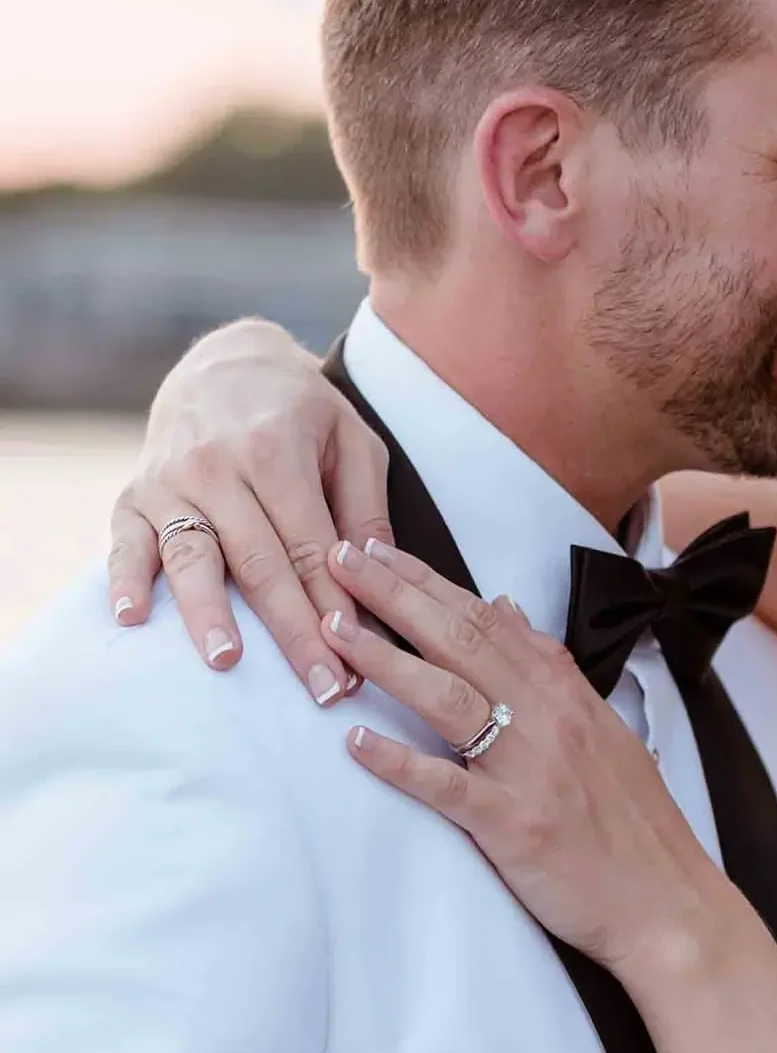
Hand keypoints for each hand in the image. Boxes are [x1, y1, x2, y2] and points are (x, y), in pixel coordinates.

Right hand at [108, 319, 392, 701]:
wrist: (224, 364)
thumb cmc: (301, 412)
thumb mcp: (352, 441)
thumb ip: (366, 509)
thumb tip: (377, 577)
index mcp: (276, 450)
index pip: (310, 547)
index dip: (335, 607)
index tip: (358, 662)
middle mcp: (217, 465)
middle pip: (259, 563)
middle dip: (292, 631)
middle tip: (320, 688)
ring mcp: (170, 481)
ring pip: (193, 556)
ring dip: (208, 613)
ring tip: (227, 661)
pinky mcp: (134, 495)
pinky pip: (126, 542)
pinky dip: (123, 580)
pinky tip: (132, 618)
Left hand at [323, 538, 736, 979]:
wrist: (669, 904)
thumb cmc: (633, 826)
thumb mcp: (602, 729)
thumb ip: (549, 669)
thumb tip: (506, 609)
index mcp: (565, 695)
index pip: (486, 619)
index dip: (427, 580)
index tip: (379, 548)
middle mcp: (547, 720)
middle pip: (459, 640)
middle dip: (394, 595)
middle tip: (341, 558)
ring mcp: (530, 770)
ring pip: (448, 697)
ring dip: (384, 660)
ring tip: (332, 630)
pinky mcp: (514, 825)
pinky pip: (446, 787)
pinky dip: (400, 763)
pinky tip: (355, 742)